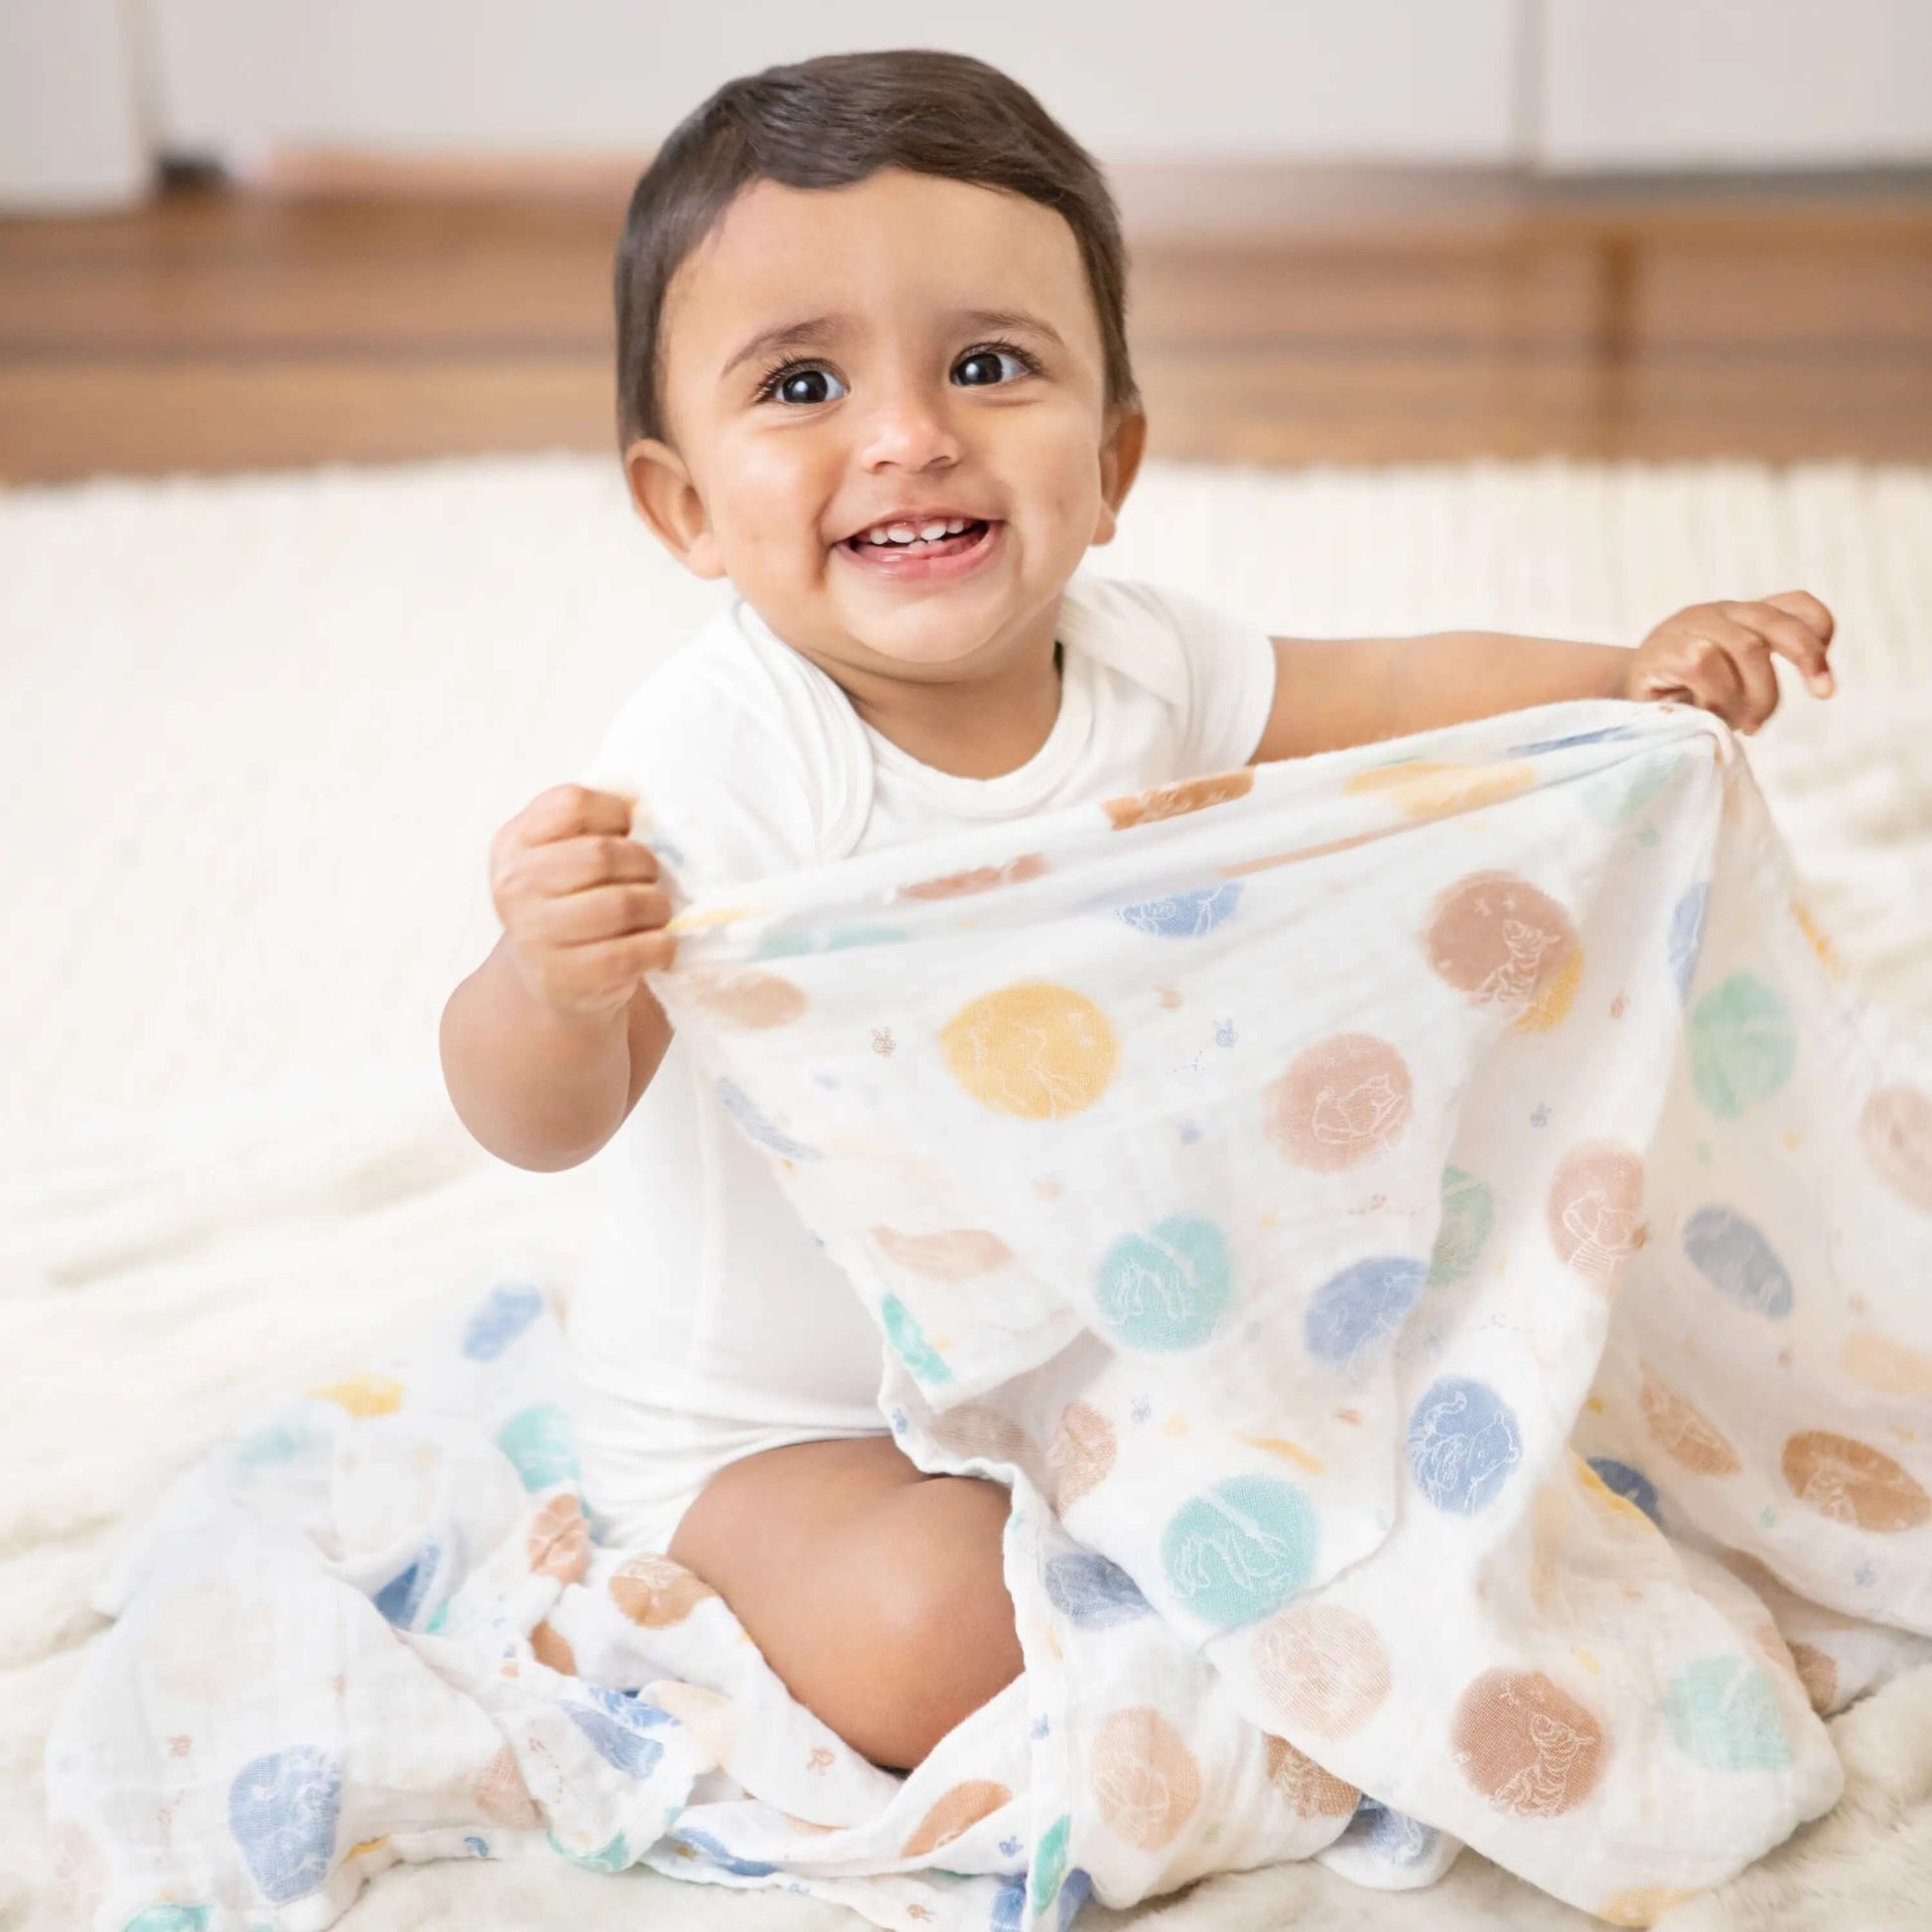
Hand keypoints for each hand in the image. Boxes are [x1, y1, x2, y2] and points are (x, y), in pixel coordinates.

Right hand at [489, 784, 674, 1018]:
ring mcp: (536, 935)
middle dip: (644, 865)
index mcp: (514, 843)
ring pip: (623, 904)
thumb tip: (637, 797)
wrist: (549, 976)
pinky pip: (634, 951)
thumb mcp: (561, 852)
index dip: (615, 812)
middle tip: (650, 879)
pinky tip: (658, 944)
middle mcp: (516, 886)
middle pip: (603, 854)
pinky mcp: (566, 976)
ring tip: (655, 912)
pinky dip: (661, 945)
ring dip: (657, 907)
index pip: (573, 803)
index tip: (627, 831)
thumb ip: (591, 820)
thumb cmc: (569, 901)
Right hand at [1623, 591, 1834, 733]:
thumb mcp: (1730, 681)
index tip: (1824, 677)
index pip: (1793, 605)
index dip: (1819, 632)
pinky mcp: (1665, 650)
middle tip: (1823, 693)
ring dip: (1757, 694)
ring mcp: (1688, 627)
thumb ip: (1764, 671)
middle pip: (1777, 623)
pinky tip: (1708, 713)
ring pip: (1749, 649)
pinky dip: (1718, 698)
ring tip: (1747, 723)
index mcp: (1739, 617)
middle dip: (1808, 657)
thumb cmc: (1681, 700)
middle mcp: (1717, 613)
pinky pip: (1708, 666)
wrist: (1619, 707)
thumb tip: (1821, 681)